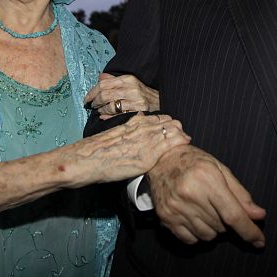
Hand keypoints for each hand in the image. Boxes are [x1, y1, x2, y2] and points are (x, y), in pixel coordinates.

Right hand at [67, 113, 189, 184]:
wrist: (89, 159)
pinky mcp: (149, 156)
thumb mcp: (118, 130)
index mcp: (137, 122)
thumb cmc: (100, 148)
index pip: (162, 118)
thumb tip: (140, 117)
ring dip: (182, 136)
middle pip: (171, 123)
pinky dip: (181, 143)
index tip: (175, 130)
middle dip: (179, 129)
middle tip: (184, 137)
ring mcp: (148, 142)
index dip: (170, 124)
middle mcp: (144, 129)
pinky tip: (186, 145)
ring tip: (187, 142)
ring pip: (174, 132)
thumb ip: (131, 124)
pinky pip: (171, 145)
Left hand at [85, 73, 159, 117]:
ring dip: (101, 110)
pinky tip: (104, 116)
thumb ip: (114, 80)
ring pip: (111, 106)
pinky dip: (108, 117)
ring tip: (99, 111)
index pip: (104, 84)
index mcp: (127, 79)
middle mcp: (131, 88)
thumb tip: (100, 77)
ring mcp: (136, 101)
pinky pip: (118, 116)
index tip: (87, 98)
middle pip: (105, 95)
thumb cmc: (142, 93)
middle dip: (95, 102)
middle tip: (92, 106)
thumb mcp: (129, 82)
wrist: (160, 102)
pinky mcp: (138, 112)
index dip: (92, 92)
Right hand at [147, 145, 265, 246]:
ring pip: (208, 235)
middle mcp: (190, 195)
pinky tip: (194, 216)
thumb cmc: (192, 161)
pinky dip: (197, 233)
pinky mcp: (166, 218)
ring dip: (213, 228)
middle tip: (219, 205)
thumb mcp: (220, 169)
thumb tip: (258, 215)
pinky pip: (191, 239)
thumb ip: (240, 194)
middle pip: (222, 226)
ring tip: (205, 208)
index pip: (233, 214)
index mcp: (207, 179)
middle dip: (227, 221)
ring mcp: (176, 208)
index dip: (249, 231)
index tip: (259, 241)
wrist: (160, 159)